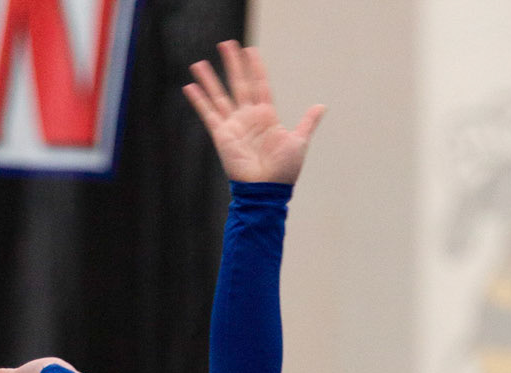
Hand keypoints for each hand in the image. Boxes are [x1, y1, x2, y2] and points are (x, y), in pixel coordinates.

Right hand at [183, 40, 324, 186]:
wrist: (266, 190)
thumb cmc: (284, 170)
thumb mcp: (299, 141)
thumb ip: (307, 122)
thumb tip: (321, 106)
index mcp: (267, 116)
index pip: (259, 84)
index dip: (255, 67)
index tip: (249, 50)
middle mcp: (248, 117)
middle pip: (238, 83)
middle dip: (232, 64)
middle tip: (226, 44)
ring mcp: (234, 126)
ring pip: (219, 96)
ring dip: (210, 79)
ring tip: (199, 63)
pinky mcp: (221, 136)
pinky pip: (208, 114)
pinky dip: (199, 101)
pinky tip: (190, 87)